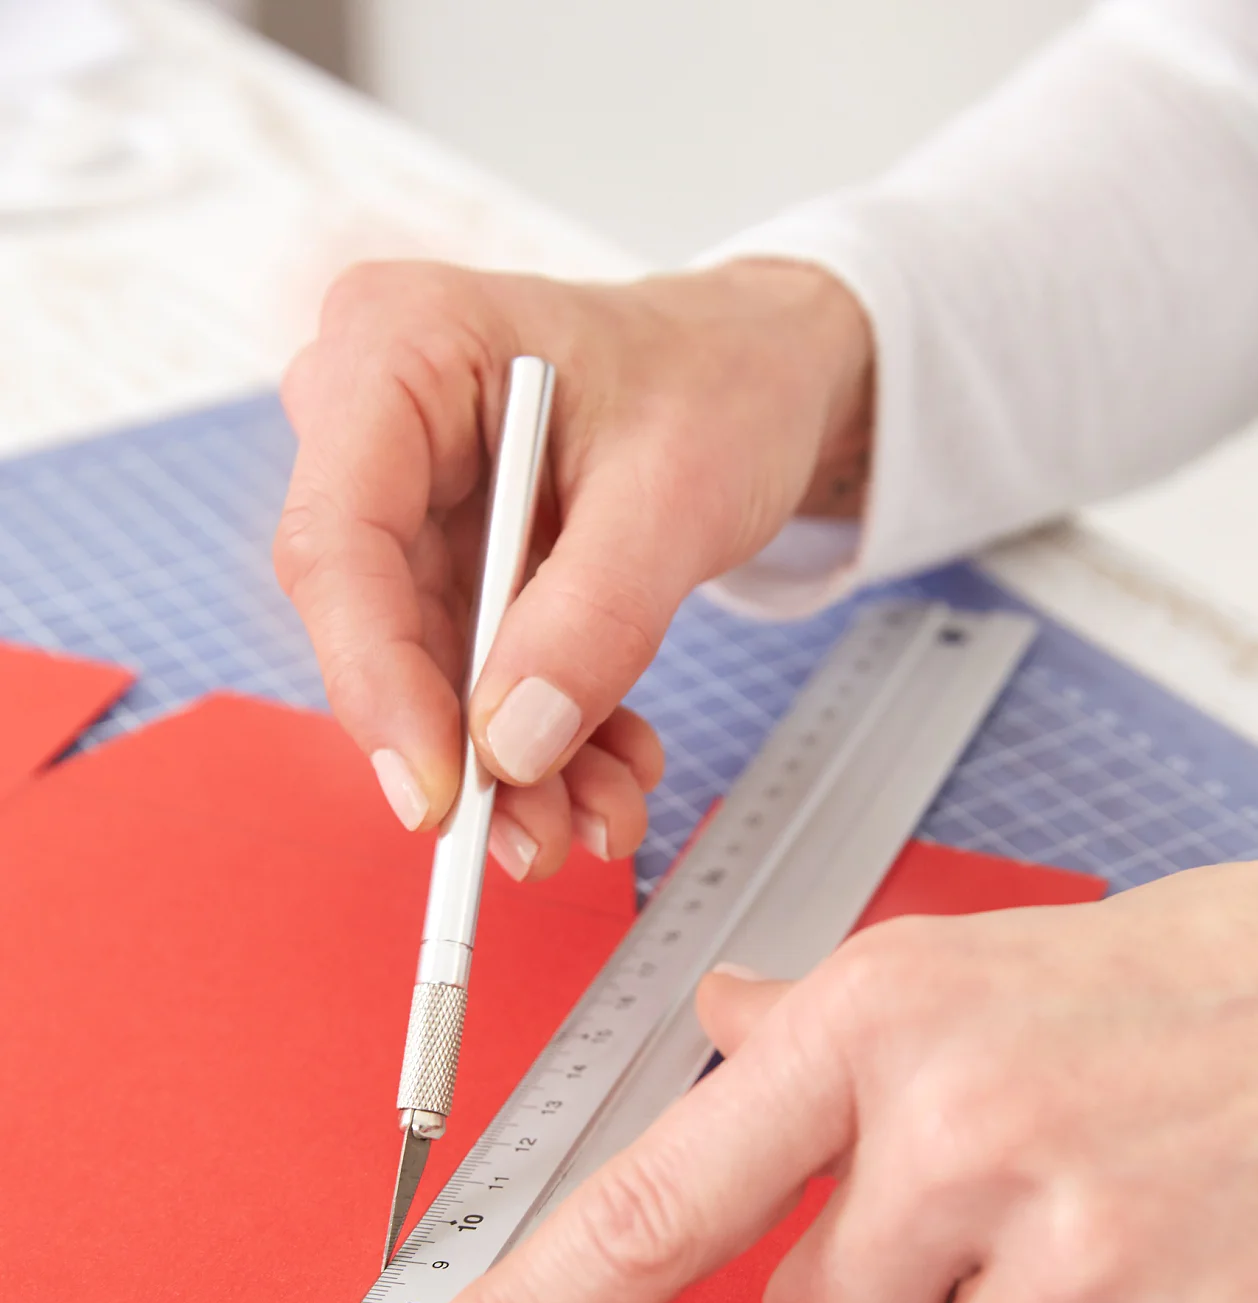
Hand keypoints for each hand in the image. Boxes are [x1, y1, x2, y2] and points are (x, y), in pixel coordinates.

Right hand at [274, 258, 871, 877]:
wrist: (761, 370)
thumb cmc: (722, 375)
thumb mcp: (681, 490)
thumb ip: (597, 616)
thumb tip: (513, 742)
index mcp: (401, 345)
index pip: (338, 540)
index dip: (376, 681)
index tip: (438, 791)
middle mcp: (378, 421)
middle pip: (370, 618)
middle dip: (458, 745)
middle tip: (534, 837)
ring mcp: (410, 495)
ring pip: (425, 667)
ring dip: (510, 762)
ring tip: (598, 815)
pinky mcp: (449, 558)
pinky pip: (471, 673)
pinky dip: (541, 737)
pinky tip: (605, 770)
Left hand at [376, 863, 1257, 1302]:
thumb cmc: (1155, 985)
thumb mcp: (964, 960)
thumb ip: (813, 1020)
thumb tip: (714, 1026)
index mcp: (873, 1026)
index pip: (652, 1206)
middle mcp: (961, 1133)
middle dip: (886, 1287)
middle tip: (993, 1194)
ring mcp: (1080, 1246)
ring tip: (1095, 1214)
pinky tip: (1167, 1262)